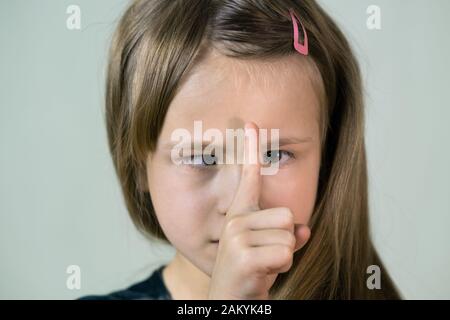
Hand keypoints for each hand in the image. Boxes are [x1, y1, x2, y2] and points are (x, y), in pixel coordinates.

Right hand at [208, 122, 310, 299]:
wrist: (230, 299)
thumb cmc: (250, 273)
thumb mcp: (270, 251)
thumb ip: (288, 236)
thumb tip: (306, 231)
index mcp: (239, 214)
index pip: (247, 177)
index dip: (251, 150)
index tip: (252, 123)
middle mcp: (235, 220)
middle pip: (288, 216)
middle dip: (286, 242)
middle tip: (266, 257)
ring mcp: (237, 236)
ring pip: (290, 236)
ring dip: (283, 257)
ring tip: (263, 266)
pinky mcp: (242, 255)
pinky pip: (285, 254)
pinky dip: (281, 268)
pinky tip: (261, 275)